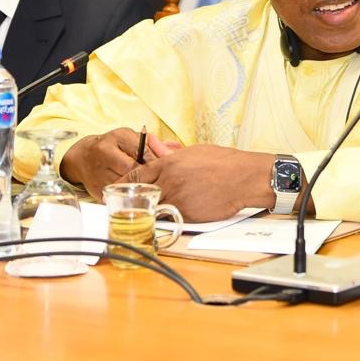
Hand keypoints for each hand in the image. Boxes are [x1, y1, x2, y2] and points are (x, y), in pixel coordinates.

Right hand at [60, 127, 167, 198]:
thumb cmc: (112, 146)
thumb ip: (152, 143)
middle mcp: (105, 155)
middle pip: (134, 170)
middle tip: (165, 180)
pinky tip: (144, 197)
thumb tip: (176, 147)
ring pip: (128, 186)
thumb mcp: (130, 137)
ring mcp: (100, 174)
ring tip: (157, 189)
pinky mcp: (99, 191)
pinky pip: (120, 196)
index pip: (141, 152)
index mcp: (115, 139)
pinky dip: (133, 197)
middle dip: (151, 176)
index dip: (157, 161)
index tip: (169, 166)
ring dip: (144, 188)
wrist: (82, 158)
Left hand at [122, 146, 275, 221]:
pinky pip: (172, 218)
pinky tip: (174, 213)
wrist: (243, 178)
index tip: (116, 189)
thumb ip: (168, 152)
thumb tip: (151, 142)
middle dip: (134, 200)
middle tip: (128, 204)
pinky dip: (170, 216)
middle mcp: (169, 182)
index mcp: (168, 164)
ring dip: (152, 210)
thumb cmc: (223, 162)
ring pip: (154, 209)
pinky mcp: (188, 215)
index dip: (124, 184)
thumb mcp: (193, 152)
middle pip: (140, 195)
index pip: (136, 176)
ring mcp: (178, 200)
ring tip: (149, 211)